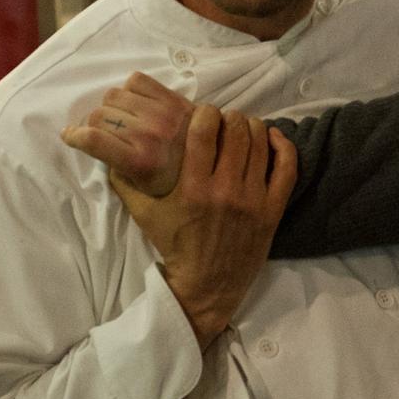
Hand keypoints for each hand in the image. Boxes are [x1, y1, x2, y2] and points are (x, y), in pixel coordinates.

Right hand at [60, 71, 193, 196]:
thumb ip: (117, 177)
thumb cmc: (178, 196)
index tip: (70, 136)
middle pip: (98, 115)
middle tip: (103, 135)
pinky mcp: (178, 99)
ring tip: (121, 120)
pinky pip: (137, 80)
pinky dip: (130, 90)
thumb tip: (98, 150)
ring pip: (115, 95)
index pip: (92, 140)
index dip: (74, 136)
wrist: (221, 179)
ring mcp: (165, 114)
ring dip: (111, 108)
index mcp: (141, 163)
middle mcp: (151, 134)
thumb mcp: (142, 202)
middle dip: (93, 126)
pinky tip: (137, 104)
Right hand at [104, 104, 297, 345]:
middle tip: (222, 122)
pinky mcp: (273, 211)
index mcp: (192, 188)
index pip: (204, 132)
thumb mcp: (143, 214)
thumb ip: (126, 181)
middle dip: (228, 117)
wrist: (206, 285)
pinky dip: (282, 147)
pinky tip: (271, 138)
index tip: (201, 115)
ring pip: (260, 142)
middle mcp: (224, 191)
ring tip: (242, 129)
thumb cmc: (174, 245)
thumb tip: (110, 152)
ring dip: (252, 127)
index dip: (204, 113)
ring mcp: (253, 200)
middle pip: (236, 130)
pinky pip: (287, 168)